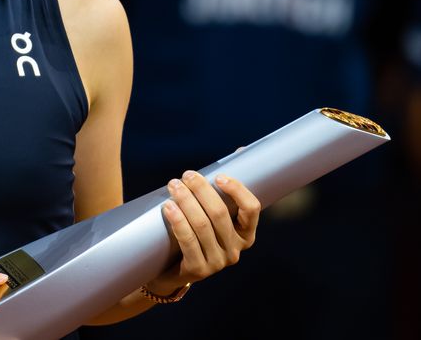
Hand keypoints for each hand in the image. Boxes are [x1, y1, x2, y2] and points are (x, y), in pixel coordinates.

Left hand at [147, 171, 260, 293]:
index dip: (237, 191)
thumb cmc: (196, 231)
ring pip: (202, 226)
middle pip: (220, 214)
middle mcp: (235, 250)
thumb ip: (224, 187)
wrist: (172, 268)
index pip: (251, 209)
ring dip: (187, 202)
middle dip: (202, 190)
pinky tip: (168, 207)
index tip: (219, 176)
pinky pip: (188, 241)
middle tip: (186, 175)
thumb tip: (240, 150)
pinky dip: (178, 221)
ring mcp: (217, 262)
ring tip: (173, 185)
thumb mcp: (211, 212)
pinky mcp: (198, 270)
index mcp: (246, 234)